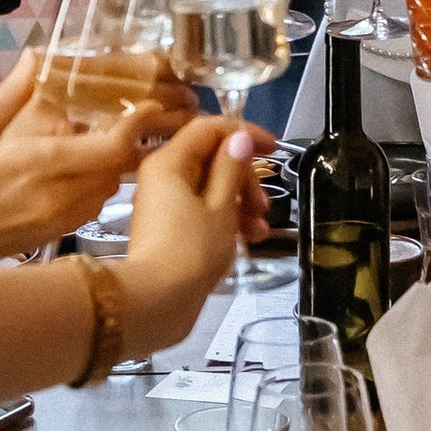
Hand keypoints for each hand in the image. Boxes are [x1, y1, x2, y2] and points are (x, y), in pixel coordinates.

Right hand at [0, 49, 193, 264]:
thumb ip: (10, 97)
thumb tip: (38, 59)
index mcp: (38, 164)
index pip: (114, 144)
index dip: (142, 121)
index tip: (155, 98)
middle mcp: (57, 195)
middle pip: (122, 166)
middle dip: (140, 138)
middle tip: (152, 110)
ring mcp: (57, 220)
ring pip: (111, 186)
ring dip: (122, 161)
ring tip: (123, 132)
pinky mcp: (51, 235)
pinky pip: (93, 203)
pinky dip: (101, 181)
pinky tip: (87, 164)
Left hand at [118, 116, 274, 356]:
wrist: (157, 302)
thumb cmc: (192, 250)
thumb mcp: (222, 205)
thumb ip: (232, 167)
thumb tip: (239, 139)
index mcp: (169, 161)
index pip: (209, 128)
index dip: (244, 133)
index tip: (274, 148)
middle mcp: (162, 177)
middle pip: (211, 159)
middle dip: (244, 178)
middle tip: (263, 204)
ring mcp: (165, 204)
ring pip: (210, 188)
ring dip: (240, 203)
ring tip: (259, 230)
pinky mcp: (170, 229)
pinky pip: (202, 211)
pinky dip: (226, 220)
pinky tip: (248, 239)